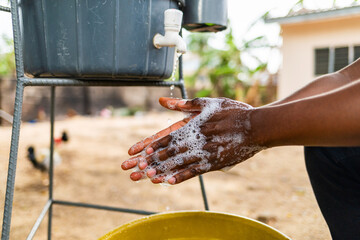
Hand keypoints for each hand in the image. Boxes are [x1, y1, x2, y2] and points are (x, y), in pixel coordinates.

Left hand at [122, 97, 263, 183]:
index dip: (151, 144)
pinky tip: (169, 182)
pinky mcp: (214, 163)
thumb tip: (162, 100)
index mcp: (193, 124)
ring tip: (146, 178)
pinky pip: (195, 172)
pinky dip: (181, 177)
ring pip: (179, 163)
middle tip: (135, 169)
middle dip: (151, 160)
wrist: (256, 126)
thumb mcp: (208, 103)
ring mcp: (205, 152)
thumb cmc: (232, 112)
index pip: (167, 136)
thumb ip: (184, 104)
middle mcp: (197, 139)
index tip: (137, 152)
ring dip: (162, 171)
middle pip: (169, 152)